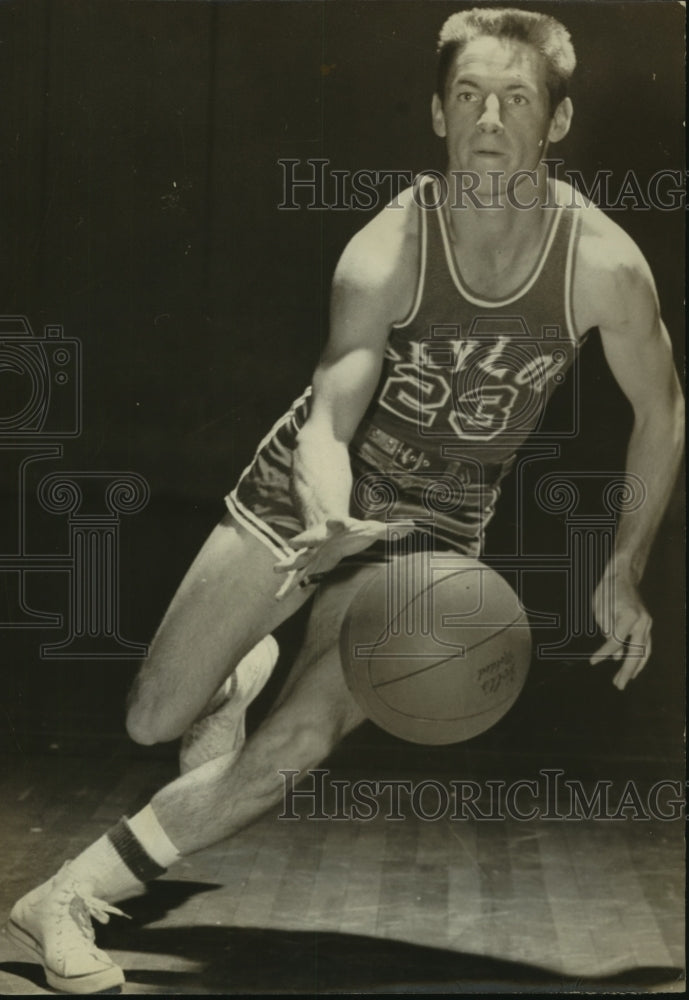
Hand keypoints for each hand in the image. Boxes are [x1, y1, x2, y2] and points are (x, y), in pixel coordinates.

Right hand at [273, 517, 414, 600]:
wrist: (324, 526)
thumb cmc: (351, 530)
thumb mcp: (371, 528)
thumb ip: (391, 530)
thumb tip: (413, 527)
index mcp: (337, 528)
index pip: (338, 523)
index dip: (338, 522)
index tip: (336, 521)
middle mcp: (320, 538)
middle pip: (310, 538)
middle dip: (303, 540)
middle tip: (293, 542)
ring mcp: (310, 552)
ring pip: (296, 558)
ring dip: (287, 563)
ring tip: (275, 569)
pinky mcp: (306, 565)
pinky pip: (294, 577)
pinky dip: (286, 587)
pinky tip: (278, 599)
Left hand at [589, 566, 651, 689]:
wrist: (623, 576)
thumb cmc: (608, 591)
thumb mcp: (600, 610)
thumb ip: (607, 632)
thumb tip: (615, 656)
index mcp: (629, 616)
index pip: (616, 641)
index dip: (603, 653)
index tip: (592, 662)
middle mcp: (642, 621)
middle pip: (636, 652)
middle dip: (626, 670)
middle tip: (617, 685)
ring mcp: (647, 624)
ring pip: (645, 651)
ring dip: (635, 668)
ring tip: (624, 681)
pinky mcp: (647, 625)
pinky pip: (646, 646)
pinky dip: (641, 659)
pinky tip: (634, 670)